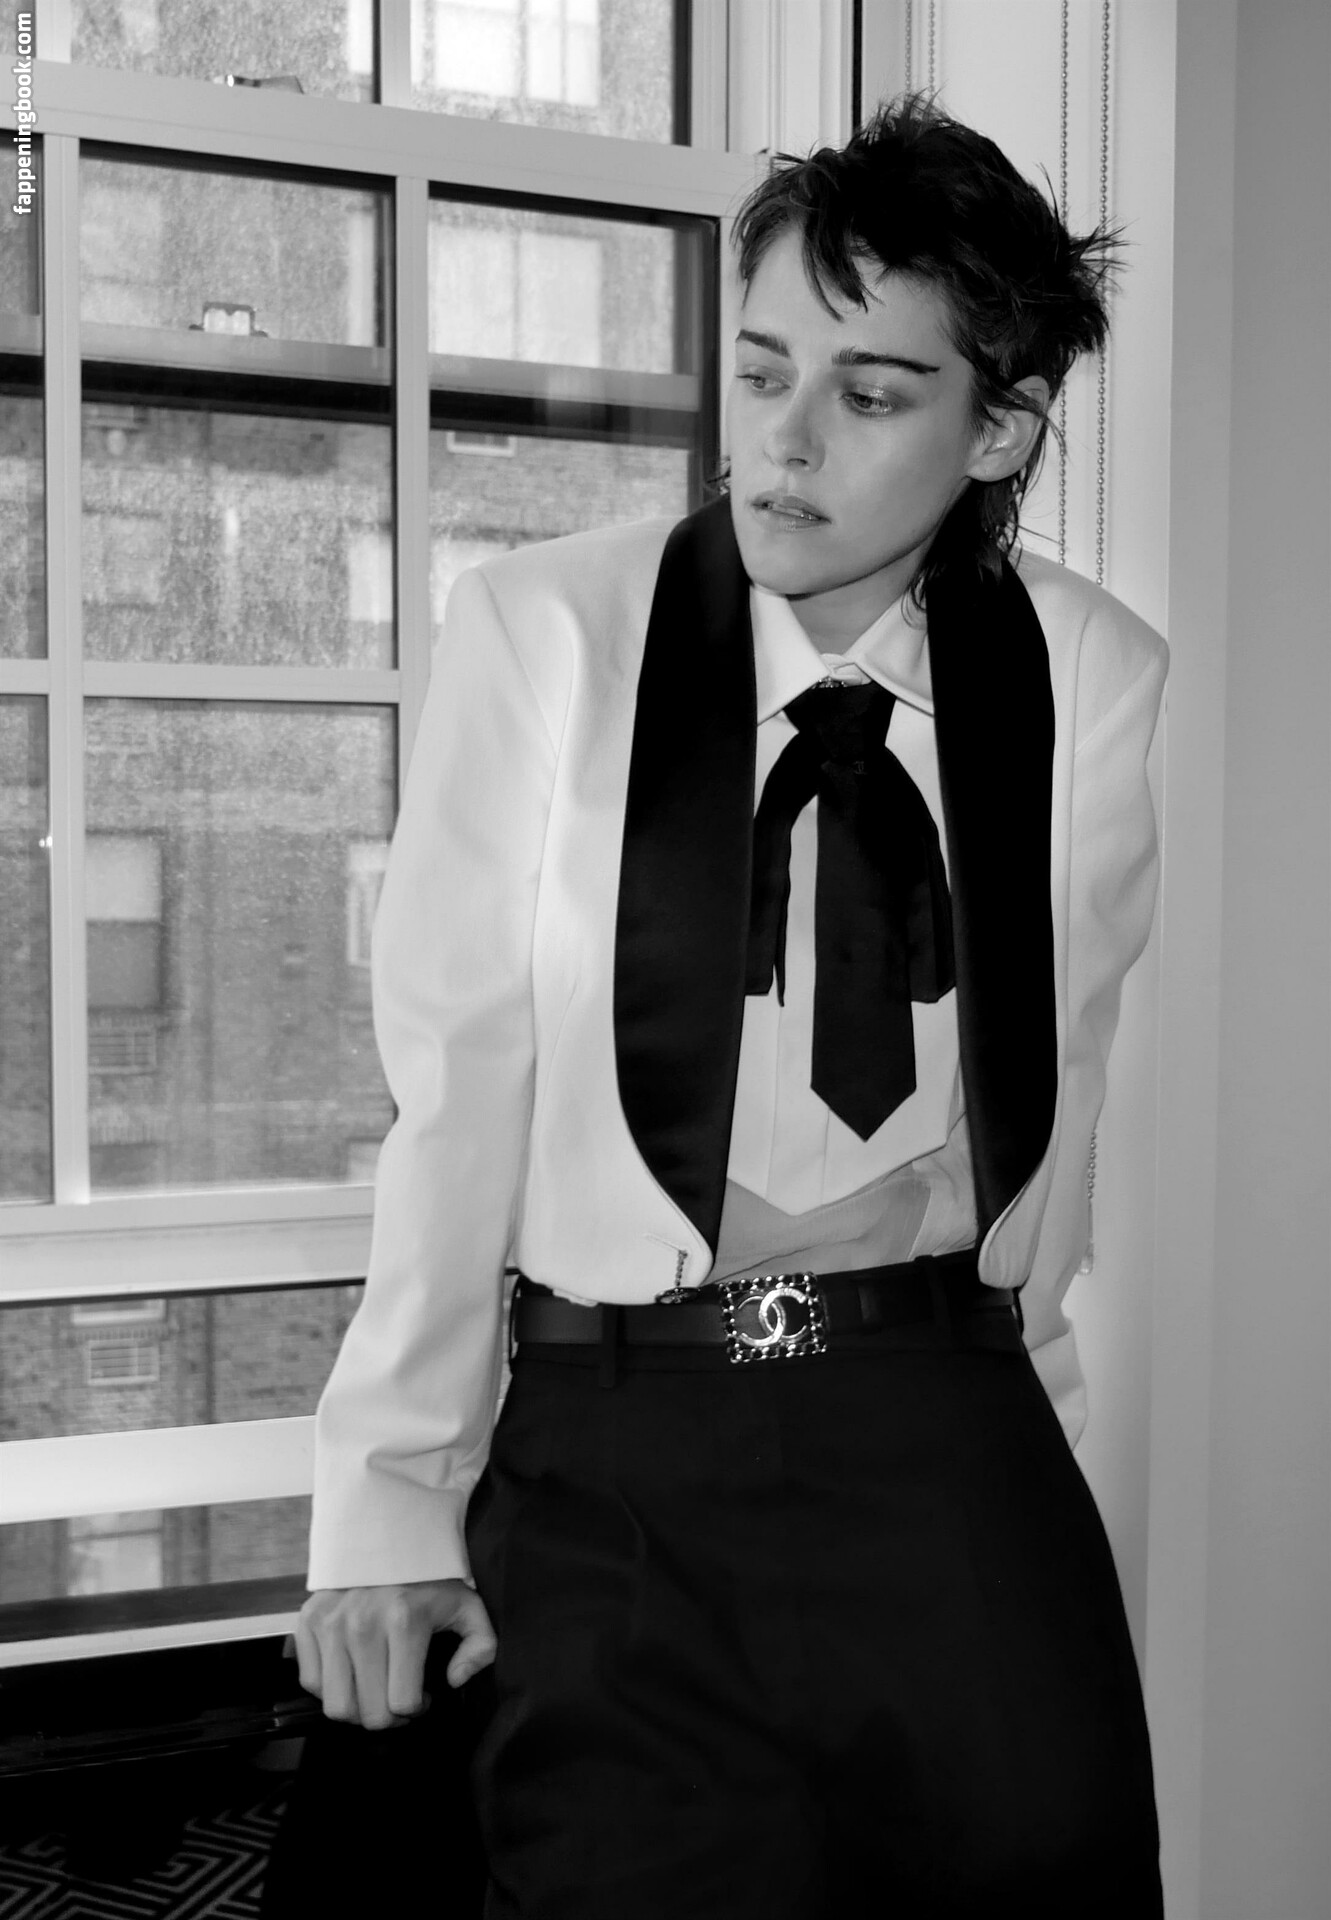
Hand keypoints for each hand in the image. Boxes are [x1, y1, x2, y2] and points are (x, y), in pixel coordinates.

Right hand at [292, 1579, 496, 1729]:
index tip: (422, 1698)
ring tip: (373, 1691)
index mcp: (404, 1622)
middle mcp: (362, 1625)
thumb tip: (455, 1680)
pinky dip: (330, 1687)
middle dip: (389, 1717)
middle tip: (397, 1700)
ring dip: (357, 1709)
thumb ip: (481, 1645)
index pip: (401, 1703)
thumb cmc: (429, 1579)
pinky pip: (311, 1682)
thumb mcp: (468, 1606)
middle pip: (368, 1713)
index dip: (416, 1710)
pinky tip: (351, 1672)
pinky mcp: (308, 1621)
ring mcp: (330, 1624)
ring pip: (336, 1707)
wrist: (387, 1535)